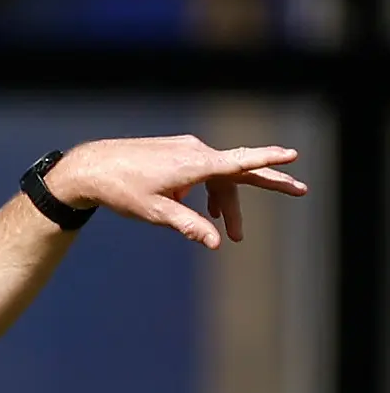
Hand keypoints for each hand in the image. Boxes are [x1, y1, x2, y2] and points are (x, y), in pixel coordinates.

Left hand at [47, 136, 306, 250]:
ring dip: (228, 202)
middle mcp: (195, 151)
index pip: (239, 162)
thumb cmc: (123, 190)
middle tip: (300, 191)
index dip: (268, 160)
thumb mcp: (156, 213)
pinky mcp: (177, 152)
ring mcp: (186, 149)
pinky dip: (209, 191)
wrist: (92, 168)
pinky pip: (203, 171)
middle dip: (268, 184)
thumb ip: (189, 226)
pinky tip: (206, 211)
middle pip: (239, 170)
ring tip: (232, 231)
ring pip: (219, 176)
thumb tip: (215, 243)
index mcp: (194, 164)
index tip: (293, 156)